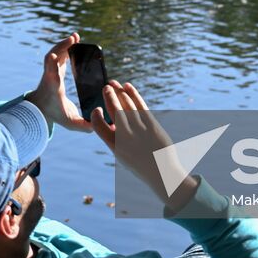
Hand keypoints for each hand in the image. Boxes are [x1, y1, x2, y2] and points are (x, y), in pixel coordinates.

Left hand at [25, 33, 92, 131]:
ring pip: (55, 53)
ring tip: (76, 37)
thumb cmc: (55, 113)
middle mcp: (50, 76)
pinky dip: (65, 45)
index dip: (52, 66)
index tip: (54, 58)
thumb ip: (83, 125)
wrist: (39, 106)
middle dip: (61, 48)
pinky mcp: (54, 66)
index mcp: (54, 88)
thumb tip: (97, 126)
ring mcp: (51, 70)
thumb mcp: (69, 122)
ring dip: (64, 44)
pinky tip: (75, 39)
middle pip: (52, 59)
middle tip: (73, 39)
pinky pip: (59, 52)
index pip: (51, 76)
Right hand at [90, 80, 198, 209]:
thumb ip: (115, 137)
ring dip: (120, 92)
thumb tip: (112, 120)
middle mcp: (126, 137)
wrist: (162, 173)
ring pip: (127, 105)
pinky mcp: (153, 126)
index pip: (98, 125)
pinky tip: (128, 87)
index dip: (95, 115)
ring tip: (114, 84)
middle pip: (114, 110)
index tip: (96, 109)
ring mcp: (140, 131)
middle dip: (109, 95)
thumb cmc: (140, 163)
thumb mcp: (122, 154)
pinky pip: (140, 105)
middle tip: (106, 87)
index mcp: (114, 147)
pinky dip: (133, 94)